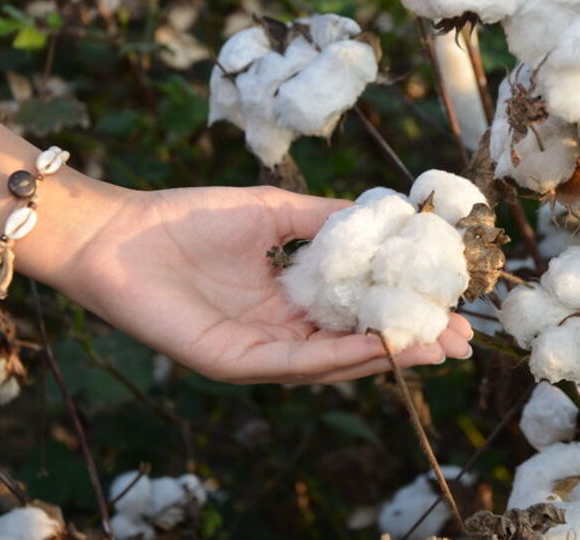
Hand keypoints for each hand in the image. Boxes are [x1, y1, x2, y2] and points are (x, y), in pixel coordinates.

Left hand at [67, 186, 472, 383]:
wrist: (118, 232)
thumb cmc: (187, 218)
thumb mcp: (272, 212)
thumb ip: (325, 219)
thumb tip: (384, 215)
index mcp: (288, 300)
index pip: (357, 312)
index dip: (402, 309)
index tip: (449, 303)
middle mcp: (280, 332)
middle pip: (356, 343)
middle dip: (410, 341)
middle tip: (461, 339)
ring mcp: (258, 351)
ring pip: (332, 361)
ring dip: (387, 354)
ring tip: (435, 346)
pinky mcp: (233, 362)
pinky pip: (293, 363)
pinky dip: (337, 356)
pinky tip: (376, 346)